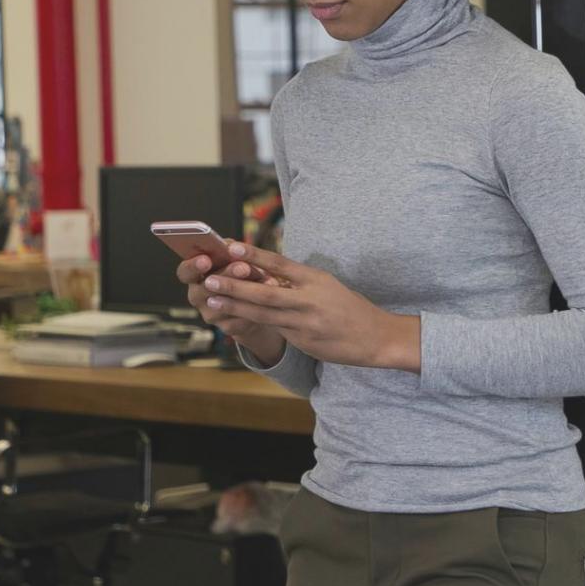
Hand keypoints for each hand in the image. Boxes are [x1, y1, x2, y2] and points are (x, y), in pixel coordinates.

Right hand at [176, 255, 285, 365]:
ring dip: (246, 291)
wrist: (254, 302)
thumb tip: (233, 247)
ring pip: (225, 305)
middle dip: (226, 276)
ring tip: (267, 280)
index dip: (192, 266)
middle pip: (205, 288)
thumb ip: (232, 252)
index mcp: (195, 275)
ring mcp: (211, 314)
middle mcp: (198, 296)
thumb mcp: (237, 257)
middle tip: (243, 267)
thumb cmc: (243, 272)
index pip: (185, 271)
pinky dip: (257, 306)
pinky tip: (270, 298)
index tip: (206, 259)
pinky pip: (241, 317)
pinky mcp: (228, 327)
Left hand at [198, 243, 420, 372]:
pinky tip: (232, 319)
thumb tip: (268, 276)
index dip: (255, 255)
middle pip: (265, 292)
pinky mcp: (303, 340)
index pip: (281, 263)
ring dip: (235, 306)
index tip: (232, 246)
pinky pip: (272, 329)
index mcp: (316, 279)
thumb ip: (299, 283)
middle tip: (209, 278)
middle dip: (234, 285)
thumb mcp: (327, 286)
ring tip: (211, 299)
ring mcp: (304, 322)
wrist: (375, 337)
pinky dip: (251, 323)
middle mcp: (309, 299)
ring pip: (263, 314)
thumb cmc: (350, 308)